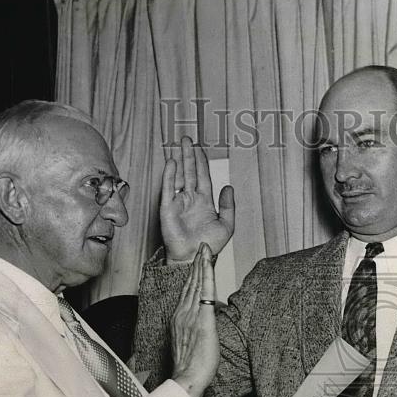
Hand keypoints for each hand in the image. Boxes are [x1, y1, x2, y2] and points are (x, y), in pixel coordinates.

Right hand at [160, 136, 235, 262]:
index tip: (199, 148)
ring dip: (180, 160)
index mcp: (204, 201)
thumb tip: (228, 186)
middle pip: (190, 171)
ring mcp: (179, 201)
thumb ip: (228, 206)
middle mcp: (191, 198)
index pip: (203, 176)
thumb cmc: (209, 245)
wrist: (194, 257)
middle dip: (189, 155)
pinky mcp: (168, 207)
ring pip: (179, 175)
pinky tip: (171, 162)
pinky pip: (168, 188)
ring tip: (180, 145)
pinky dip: (169, 175)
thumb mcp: (226, 225)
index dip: (202, 162)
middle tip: (187, 139)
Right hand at [171, 244, 219, 396]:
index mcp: (178, 319)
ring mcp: (192, 315)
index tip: (196, 261)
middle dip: (197, 264)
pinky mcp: (203, 320)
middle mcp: (182, 314)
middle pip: (190, 284)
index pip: (187, 291)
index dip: (192, 275)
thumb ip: (192, 329)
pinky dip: (207, 276)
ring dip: (201, 265)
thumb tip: (202, 324)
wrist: (186, 378)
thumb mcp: (188, 343)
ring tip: (205, 250)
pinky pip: (206, 293)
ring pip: (197, 284)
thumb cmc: (189, 367)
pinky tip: (209, 264)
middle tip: (202, 247)